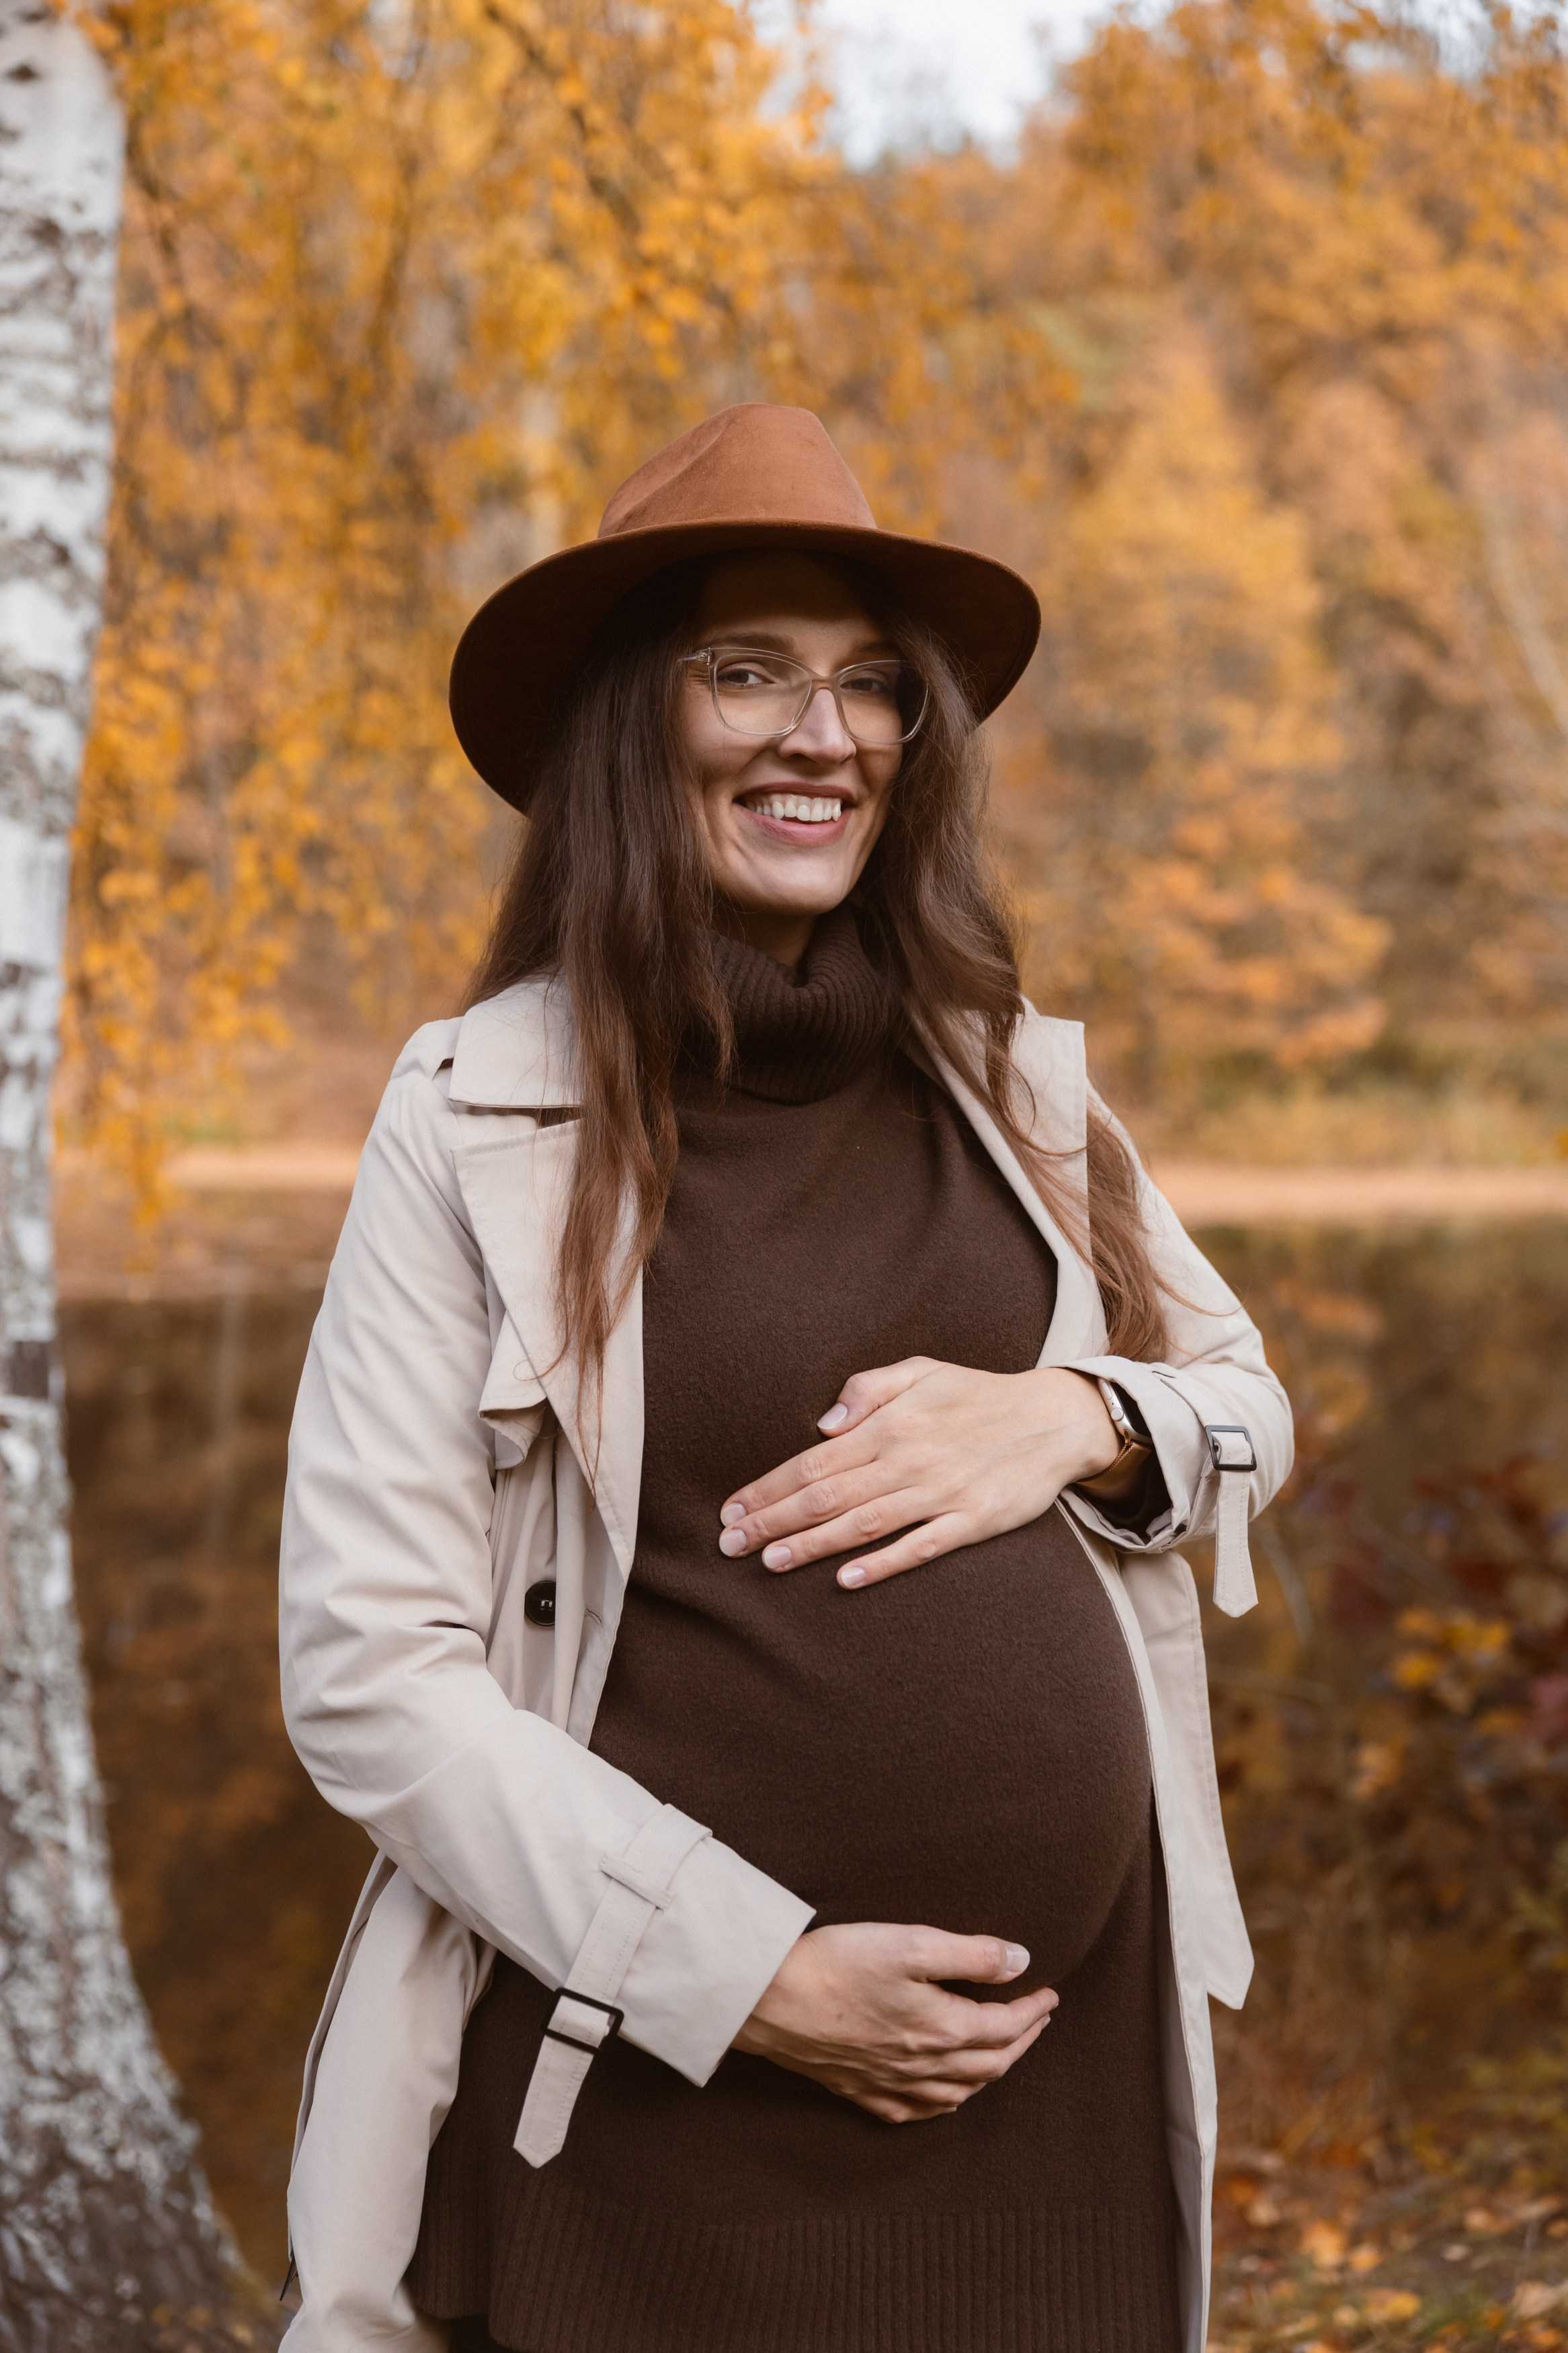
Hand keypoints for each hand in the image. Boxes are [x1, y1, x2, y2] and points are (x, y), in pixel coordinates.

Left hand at [717, 1359, 1118, 1587]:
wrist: (1055, 1418)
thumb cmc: (977, 1394)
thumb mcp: (923, 1370)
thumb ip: (869, 1387)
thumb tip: (824, 1422)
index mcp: (892, 1423)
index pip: (813, 1461)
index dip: (768, 1488)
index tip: (731, 1511)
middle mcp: (910, 1458)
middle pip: (827, 1496)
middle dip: (773, 1521)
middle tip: (729, 1546)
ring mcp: (942, 1493)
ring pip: (864, 1524)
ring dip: (813, 1546)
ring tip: (769, 1563)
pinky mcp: (974, 1521)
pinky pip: (920, 1547)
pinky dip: (882, 1564)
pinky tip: (846, 1580)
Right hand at [732, 1922, 1057, 2121]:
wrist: (768, 1999)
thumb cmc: (838, 1962)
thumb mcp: (911, 1943)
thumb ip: (971, 1955)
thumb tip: (1022, 1962)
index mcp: (941, 2029)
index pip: (1005, 2026)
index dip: (1033, 2010)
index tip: (1050, 1991)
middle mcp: (923, 2066)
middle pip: (990, 2064)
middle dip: (1022, 2041)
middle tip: (1038, 2018)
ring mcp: (890, 2083)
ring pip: (958, 2092)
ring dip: (991, 2072)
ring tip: (1005, 2051)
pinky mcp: (859, 2089)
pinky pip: (914, 2111)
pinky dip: (943, 2104)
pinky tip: (945, 2097)